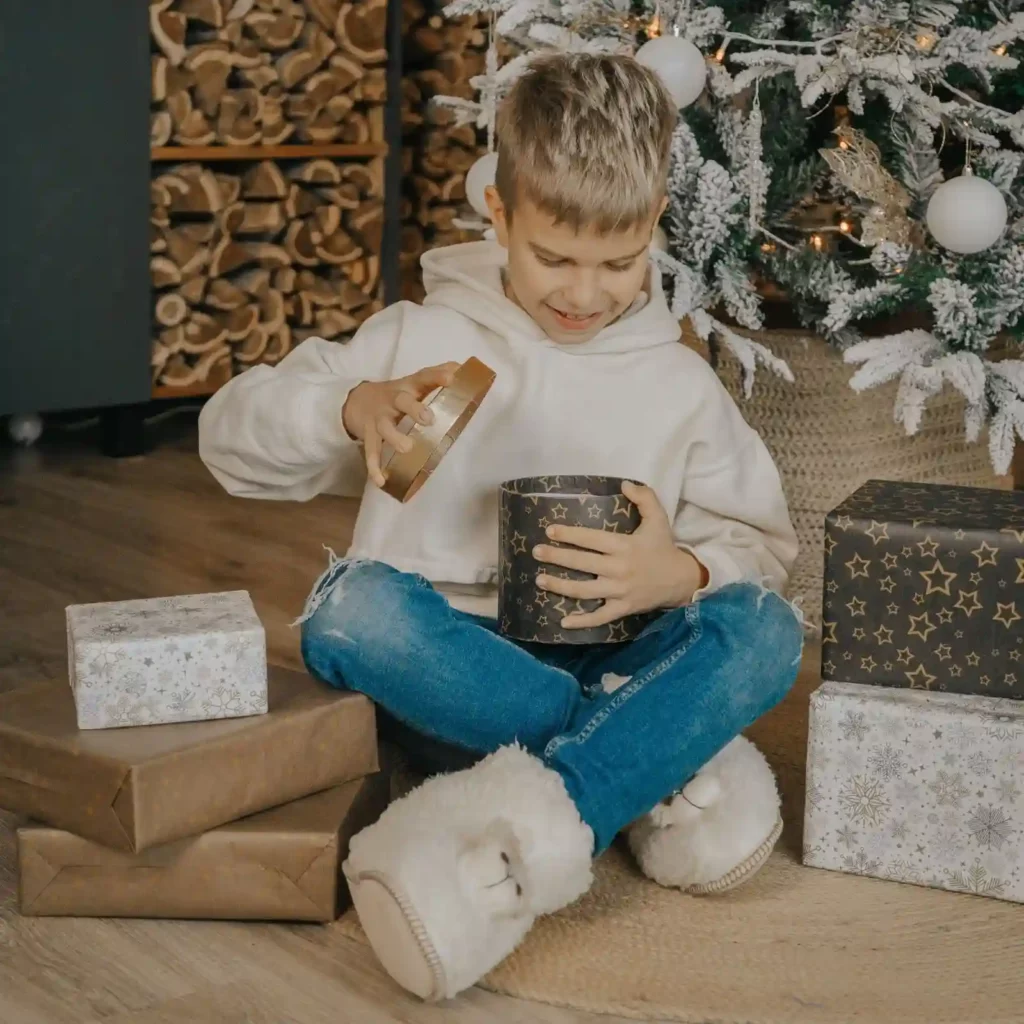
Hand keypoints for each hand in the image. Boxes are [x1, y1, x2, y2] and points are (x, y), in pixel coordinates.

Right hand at [342, 362, 459, 487]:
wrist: (357, 401)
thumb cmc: (397, 394)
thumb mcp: (414, 383)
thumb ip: (437, 376)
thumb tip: (464, 369)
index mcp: (408, 387)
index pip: (423, 377)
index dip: (436, 376)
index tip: (451, 378)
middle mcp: (393, 400)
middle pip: (401, 400)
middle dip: (414, 408)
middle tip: (429, 419)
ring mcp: (379, 418)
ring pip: (384, 427)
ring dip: (394, 437)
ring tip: (407, 448)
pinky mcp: (368, 435)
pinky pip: (371, 452)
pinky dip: (374, 467)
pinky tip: (382, 480)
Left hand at [532, 481, 705, 630]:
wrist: (682, 580)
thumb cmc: (664, 547)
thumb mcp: (658, 519)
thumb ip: (645, 498)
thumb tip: (625, 484)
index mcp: (624, 546)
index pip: (591, 539)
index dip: (569, 535)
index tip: (549, 531)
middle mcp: (619, 569)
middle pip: (582, 563)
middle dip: (556, 557)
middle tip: (536, 552)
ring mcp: (620, 591)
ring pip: (584, 591)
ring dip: (560, 586)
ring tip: (540, 580)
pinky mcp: (623, 608)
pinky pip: (600, 617)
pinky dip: (582, 622)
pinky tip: (563, 622)